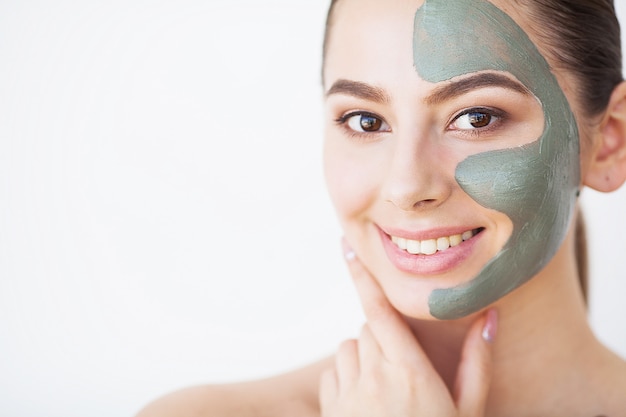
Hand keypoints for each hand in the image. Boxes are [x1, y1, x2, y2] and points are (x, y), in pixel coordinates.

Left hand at [319, 243, 496, 416]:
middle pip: (367, 327)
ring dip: (363, 357)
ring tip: (386, 388)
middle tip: (404, 368)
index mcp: (410, 371)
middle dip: (383, 336)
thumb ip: (478, 363)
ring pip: (348, 348)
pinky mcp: (331, 409)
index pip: (379, 309)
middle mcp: (374, 376)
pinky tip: (366, 403)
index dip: (362, 275)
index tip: (347, 246)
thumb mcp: (469, 410)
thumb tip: (491, 318)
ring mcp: (348, 394)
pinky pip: (333, 374)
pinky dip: (346, 379)